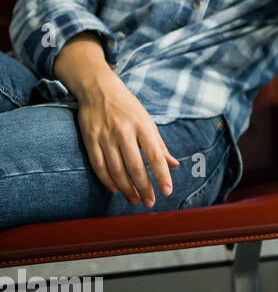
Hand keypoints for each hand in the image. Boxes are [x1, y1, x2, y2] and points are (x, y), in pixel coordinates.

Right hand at [76, 74, 178, 206]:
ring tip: (134, 200)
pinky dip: (107, 180)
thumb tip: (174, 165)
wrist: (98, 89)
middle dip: (144, 187)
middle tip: (149, 202)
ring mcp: (105, 136)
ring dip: (126, 188)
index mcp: (143, 127)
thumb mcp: (148, 122)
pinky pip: (98, 165)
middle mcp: (124, 132)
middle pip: (135, 167)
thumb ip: (160, 145)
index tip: (167, 192)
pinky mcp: (90, 139)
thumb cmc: (128, 108)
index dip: (162, 176)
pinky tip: (115, 189)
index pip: (155, 156)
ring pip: (116, 170)